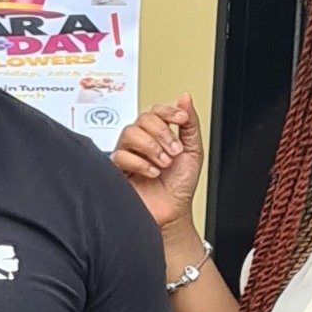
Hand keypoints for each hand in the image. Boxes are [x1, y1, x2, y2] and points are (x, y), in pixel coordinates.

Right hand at [113, 94, 203, 230]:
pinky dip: (140, 163)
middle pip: (143, 119)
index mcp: (158, 134)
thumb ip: (190, 124)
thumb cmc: (180, 186)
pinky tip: (152, 172)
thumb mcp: (194, 151)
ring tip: (163, 164)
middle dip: (163, 133)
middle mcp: (141, 141)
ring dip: (152, 148)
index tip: (181, 120)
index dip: (168, 112)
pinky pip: (121, 155)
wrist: (172, 213)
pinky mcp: (117, 169)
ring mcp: (128, 153)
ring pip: (130, 133)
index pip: (156, 110)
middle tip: (174, 152)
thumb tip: (185, 98)